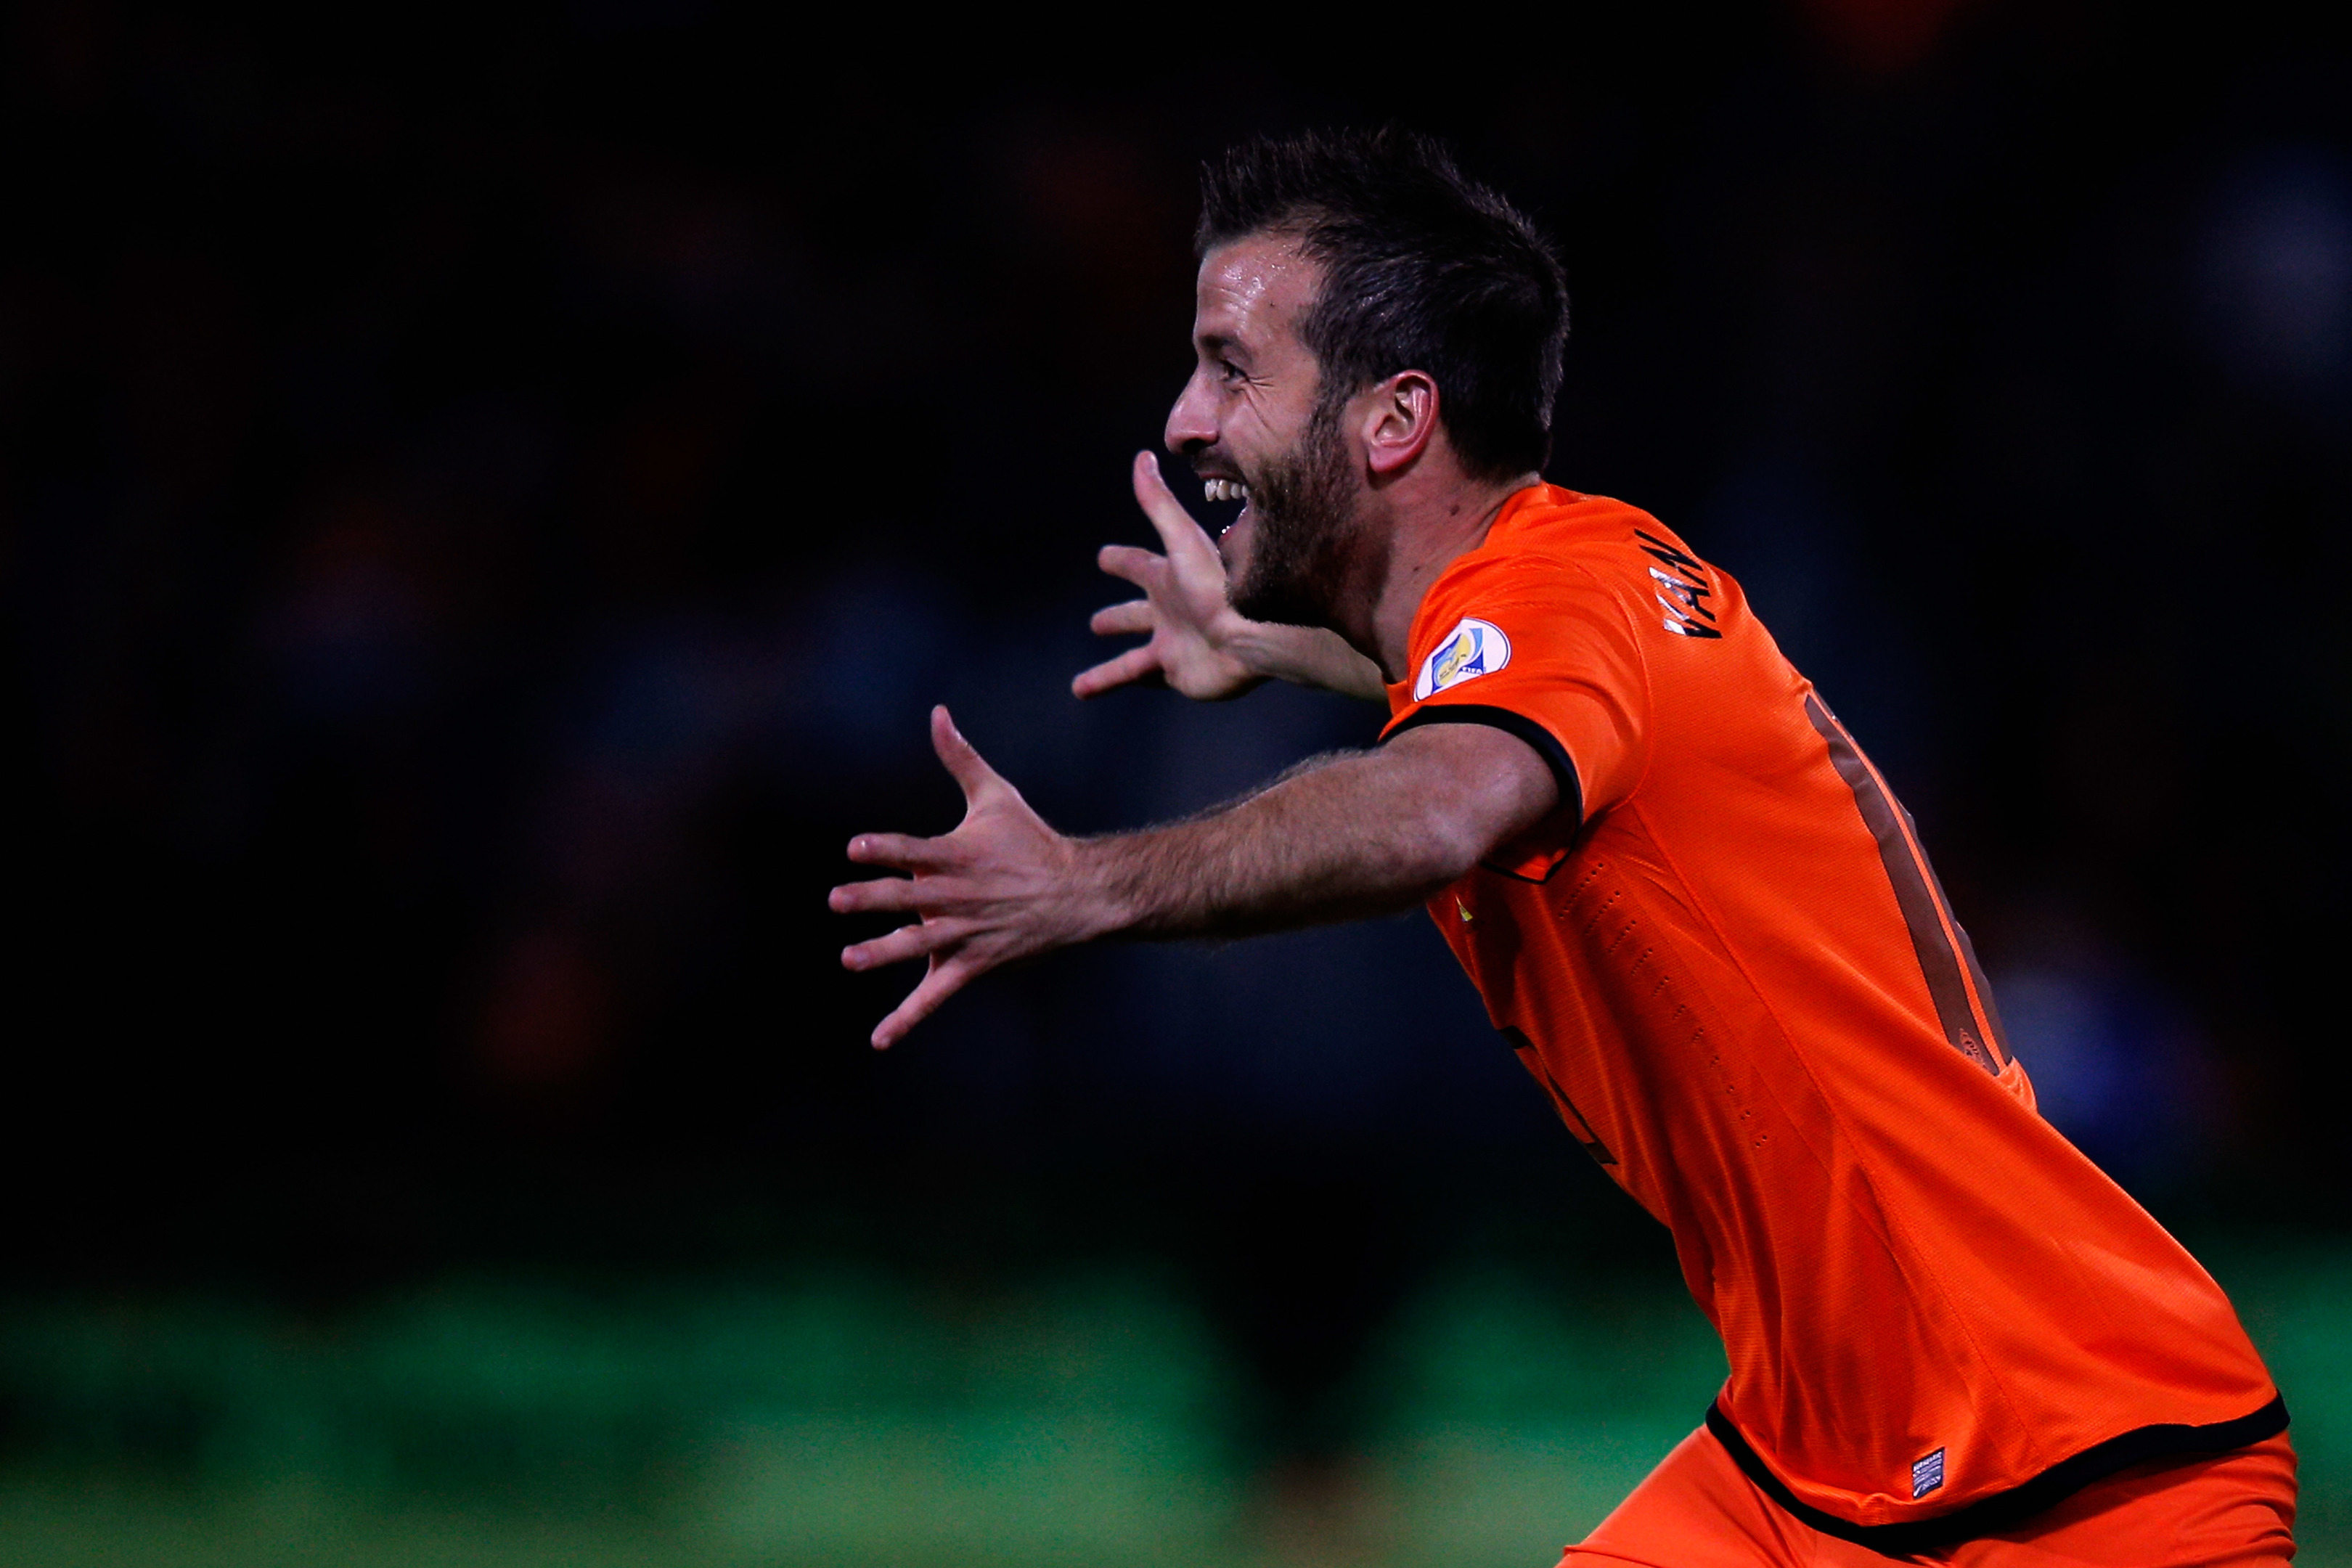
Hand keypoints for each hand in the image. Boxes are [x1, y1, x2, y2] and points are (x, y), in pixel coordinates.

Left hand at [830, 706, 1107, 1048]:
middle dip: (875, 900)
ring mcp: (965, 934)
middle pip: (910, 898)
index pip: (915, 851)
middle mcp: (958, 896)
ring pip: (920, 947)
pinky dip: (907, 1019)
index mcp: (958, 855)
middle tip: (838, 900)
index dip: (886, 849)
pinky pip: (934, 996)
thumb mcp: (996, 795)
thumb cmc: (1031, 841)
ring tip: (851, 958)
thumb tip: (937, 712)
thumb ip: (959, 758)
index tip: (856, 848)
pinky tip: (879, 1040)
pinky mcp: (971, 964)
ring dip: (885, 953)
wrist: (1077, 894)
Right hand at [1072, 451, 1264, 700]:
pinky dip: (1117, 685)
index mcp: (1168, 579)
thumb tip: (1141, 457)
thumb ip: (1158, 503)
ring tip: (1081, 686)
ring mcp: (1173, 645)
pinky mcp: (1177, 673)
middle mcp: (1170, 613)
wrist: (1253, 634)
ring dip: (1106, 672)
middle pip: (1135, 615)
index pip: (1136, 566)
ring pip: (1130, 661)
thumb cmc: (1221, 584)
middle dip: (1117, 619)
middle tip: (1096, 624)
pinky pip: (1142, 681)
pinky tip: (1101, 690)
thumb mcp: (1183, 539)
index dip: (1119, 561)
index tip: (1104, 558)